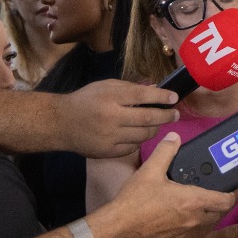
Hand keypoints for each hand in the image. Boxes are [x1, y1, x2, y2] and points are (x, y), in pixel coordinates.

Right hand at [51, 79, 178, 157]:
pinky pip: (133, 147)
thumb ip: (130, 88)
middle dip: (166, 115)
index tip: (174, 97)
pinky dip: (140, 140)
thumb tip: (156, 89)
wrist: (61, 123)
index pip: (143, 96)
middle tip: (175, 114)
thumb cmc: (85, 100)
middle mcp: (112, 117)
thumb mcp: (106, 86)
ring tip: (159, 123)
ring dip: (155, 128)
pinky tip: (140, 134)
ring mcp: (110, 136)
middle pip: (148, 117)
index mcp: (111, 97)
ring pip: (144, 135)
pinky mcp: (108, 151)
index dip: (162, 96)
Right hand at [88, 134, 234, 237]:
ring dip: (203, 209)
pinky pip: (189, 226)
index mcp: (193, 202)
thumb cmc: (135, 201)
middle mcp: (193, 219)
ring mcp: (183, 230)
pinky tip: (175, 206)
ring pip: (203, 220)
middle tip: (213, 187)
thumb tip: (175, 137)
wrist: (117, 229)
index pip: (226, 200)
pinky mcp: (172, 237)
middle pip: (217, 211)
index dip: (234, 192)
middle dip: (218, 201)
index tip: (234, 184)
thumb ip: (166, 151)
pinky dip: (189, 217)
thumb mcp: (150, 170)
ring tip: (194, 194)